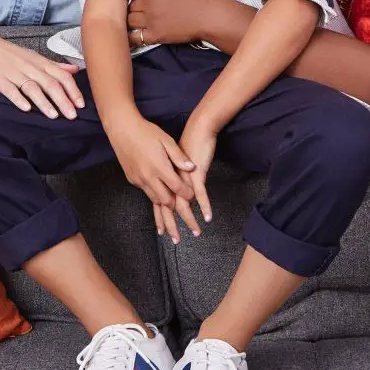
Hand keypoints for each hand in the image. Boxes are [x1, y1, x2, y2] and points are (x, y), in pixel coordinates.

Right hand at [0, 30, 83, 118]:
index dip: (72, 90)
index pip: (62, 76)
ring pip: (32, 88)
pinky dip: (18, 99)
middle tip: (72, 116)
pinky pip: (10, 90)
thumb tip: (76, 70)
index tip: (81, 105)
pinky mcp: (0, 80)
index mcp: (41, 63)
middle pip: (50, 84)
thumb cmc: (15, 56)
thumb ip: (56, 66)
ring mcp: (15, 74)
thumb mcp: (37, 58)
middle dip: (63, 100)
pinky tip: (26, 109)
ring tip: (54, 116)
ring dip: (44, 102)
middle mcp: (31, 68)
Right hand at [107, 114, 196, 209]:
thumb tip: (192, 168)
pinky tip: (159, 185)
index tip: (192, 194)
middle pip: (166, 201)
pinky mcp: (131, 179)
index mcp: (159, 167)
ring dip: (165, 200)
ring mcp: (138, 179)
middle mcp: (148, 177)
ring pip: (155, 199)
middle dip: (177, 203)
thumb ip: (179, 156)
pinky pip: (145, 191)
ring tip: (173, 196)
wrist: (122, 129)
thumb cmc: (146, 132)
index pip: (177, 188)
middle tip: (183, 198)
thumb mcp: (166, 140)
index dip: (187, 194)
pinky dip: (154, 192)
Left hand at [128, 0, 217, 47]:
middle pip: (132, 4)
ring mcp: (151, 21)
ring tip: (138, 20)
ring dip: (133, 18)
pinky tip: (135, 34)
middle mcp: (149, 4)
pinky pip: (137, 37)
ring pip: (131, 19)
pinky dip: (133, 36)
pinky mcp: (156, 35)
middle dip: (135, 5)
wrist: (211, 15)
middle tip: (141, 8)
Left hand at [153, 119, 215, 242]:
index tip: (163, 231)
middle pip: (170, 207)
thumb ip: (174, 175)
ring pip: (184, 204)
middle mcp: (172, 180)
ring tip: (196, 232)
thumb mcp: (176, 160)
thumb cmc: (188, 142)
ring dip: (190, 219)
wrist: (197, 128)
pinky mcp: (196, 173)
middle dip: (173, 225)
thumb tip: (175, 189)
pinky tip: (208, 216)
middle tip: (176, 240)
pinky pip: (200, 193)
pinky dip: (204, 205)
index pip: (160, 202)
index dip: (161, 218)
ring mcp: (183, 178)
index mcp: (166, 177)